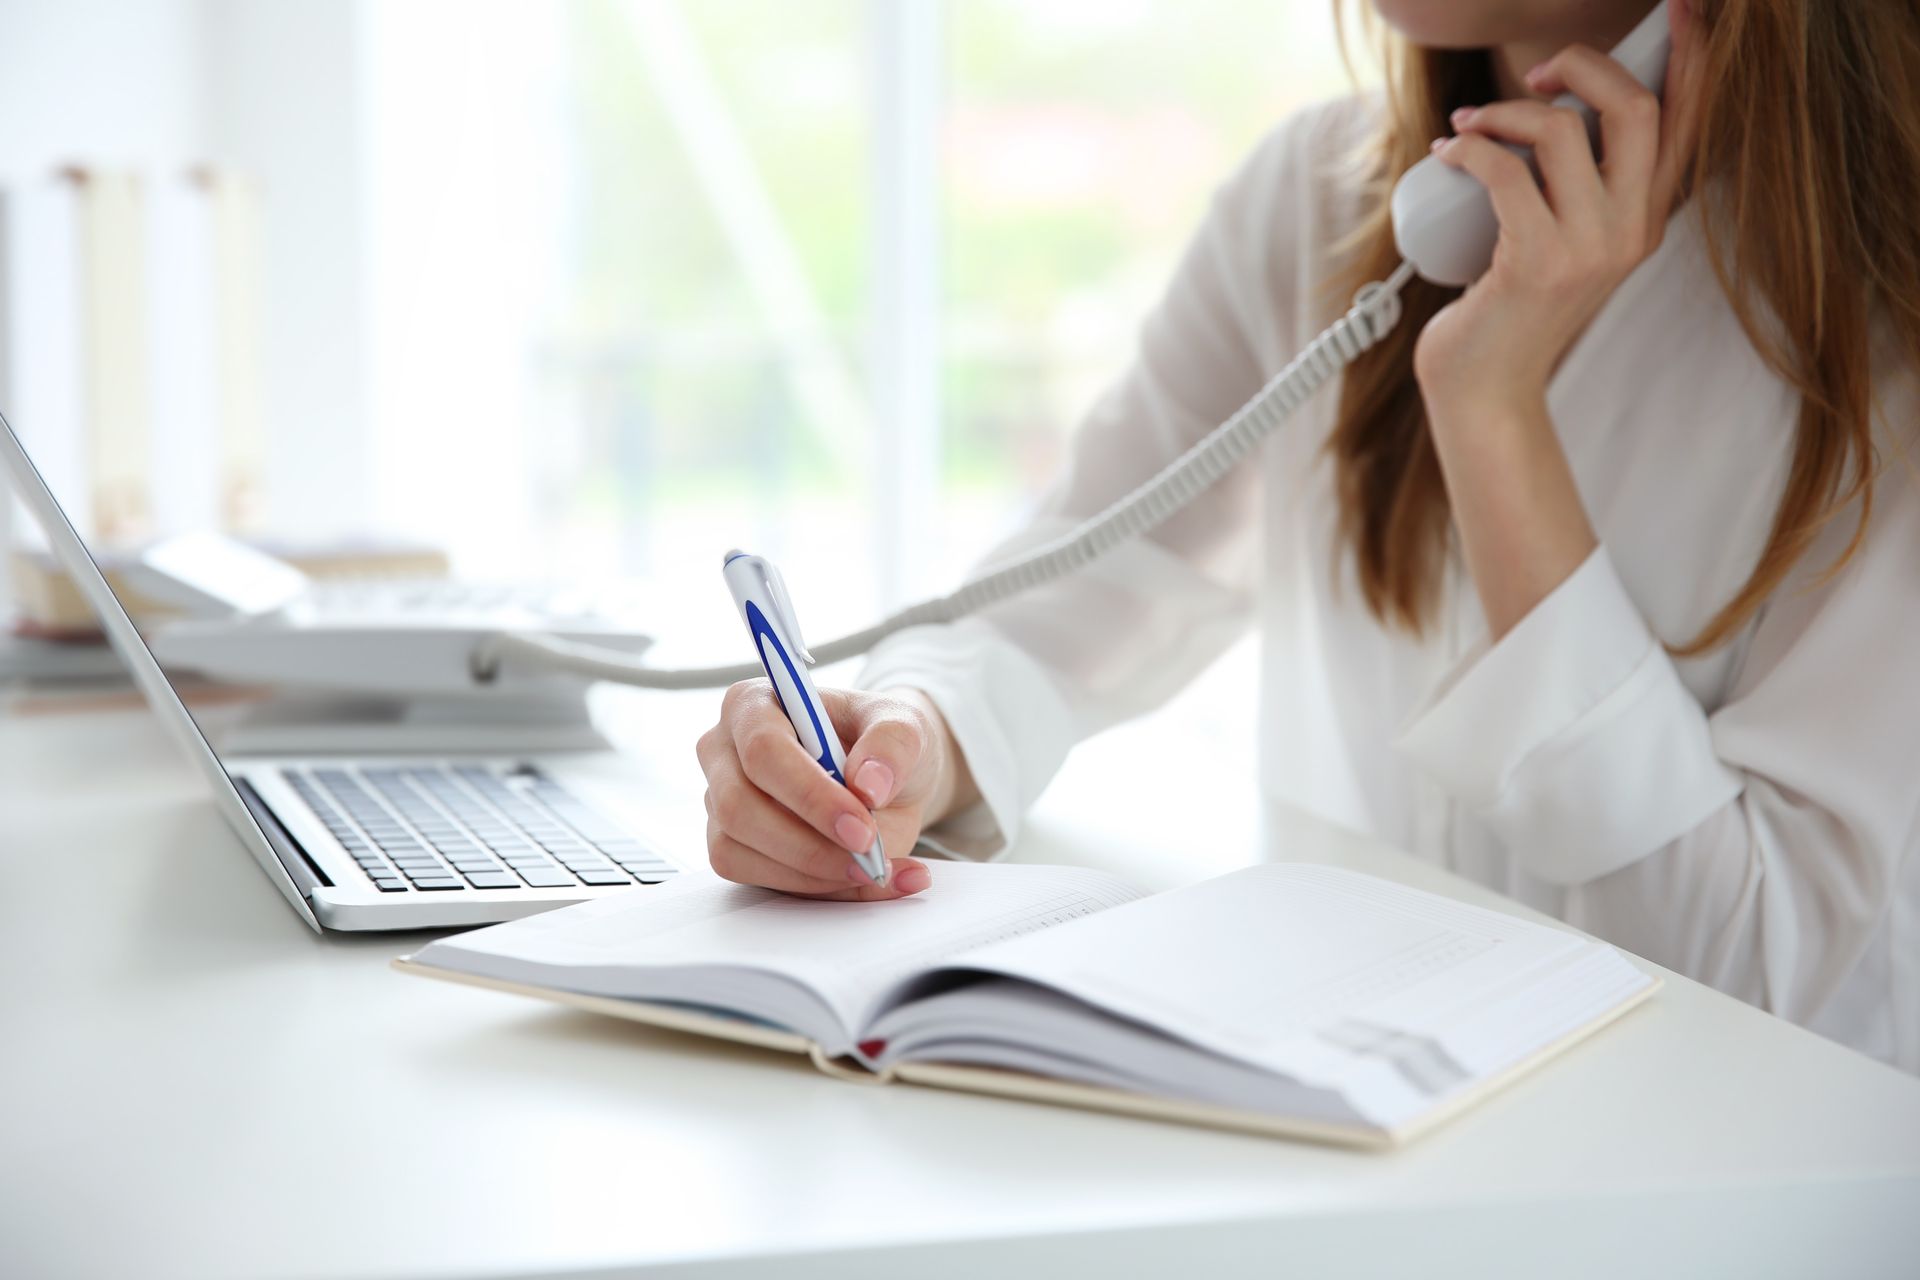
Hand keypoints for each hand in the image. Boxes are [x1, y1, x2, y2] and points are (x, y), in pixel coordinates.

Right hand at [695, 682, 954, 898]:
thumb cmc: (880, 742)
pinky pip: (758, 880)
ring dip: (815, 872)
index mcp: (753, 704)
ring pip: (740, 852)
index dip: (810, 795)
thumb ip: (893, 744)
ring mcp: (721, 802)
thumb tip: (868, 785)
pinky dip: (818, 889)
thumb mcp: (905, 726)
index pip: (763, 750)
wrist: (884, 779)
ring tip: (879, 869)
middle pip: (740, 807)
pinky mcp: (731, 846)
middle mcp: (724, 751)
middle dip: (810, 843)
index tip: (860, 826)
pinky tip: (864, 881)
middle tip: (870, 857)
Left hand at [1412, 20, 1701, 420]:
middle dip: (1581, 66)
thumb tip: (1548, 113)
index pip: (1687, 124)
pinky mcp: (1537, 262)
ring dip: (1502, 112)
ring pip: (1560, 132)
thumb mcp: (1561, 244)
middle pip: (1634, 108)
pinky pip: (1504, 172)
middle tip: (1535, 75)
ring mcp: (1589, 249)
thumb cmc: (1510, 311)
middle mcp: (1631, 231)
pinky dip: (1469, 149)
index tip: (1682, 11)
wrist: (1485, 390)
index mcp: (1646, 221)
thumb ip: (1575, 191)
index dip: (1690, 60)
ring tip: (1468, 129)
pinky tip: (1447, 154)